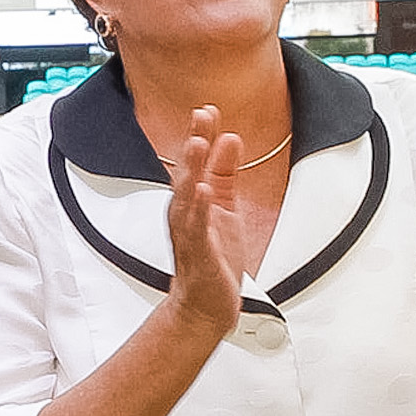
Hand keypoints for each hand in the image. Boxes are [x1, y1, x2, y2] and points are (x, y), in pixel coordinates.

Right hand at [161, 107, 267, 334]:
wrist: (207, 305)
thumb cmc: (213, 259)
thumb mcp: (225, 206)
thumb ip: (225, 173)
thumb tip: (230, 138)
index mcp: (192, 201)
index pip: (194, 162)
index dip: (201, 134)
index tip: (208, 109)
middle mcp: (185, 213)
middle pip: (186, 172)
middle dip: (193, 143)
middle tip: (201, 116)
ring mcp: (188, 232)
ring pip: (187, 195)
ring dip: (191, 169)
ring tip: (199, 144)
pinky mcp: (197, 253)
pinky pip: (196, 227)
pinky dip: (199, 208)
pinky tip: (203, 190)